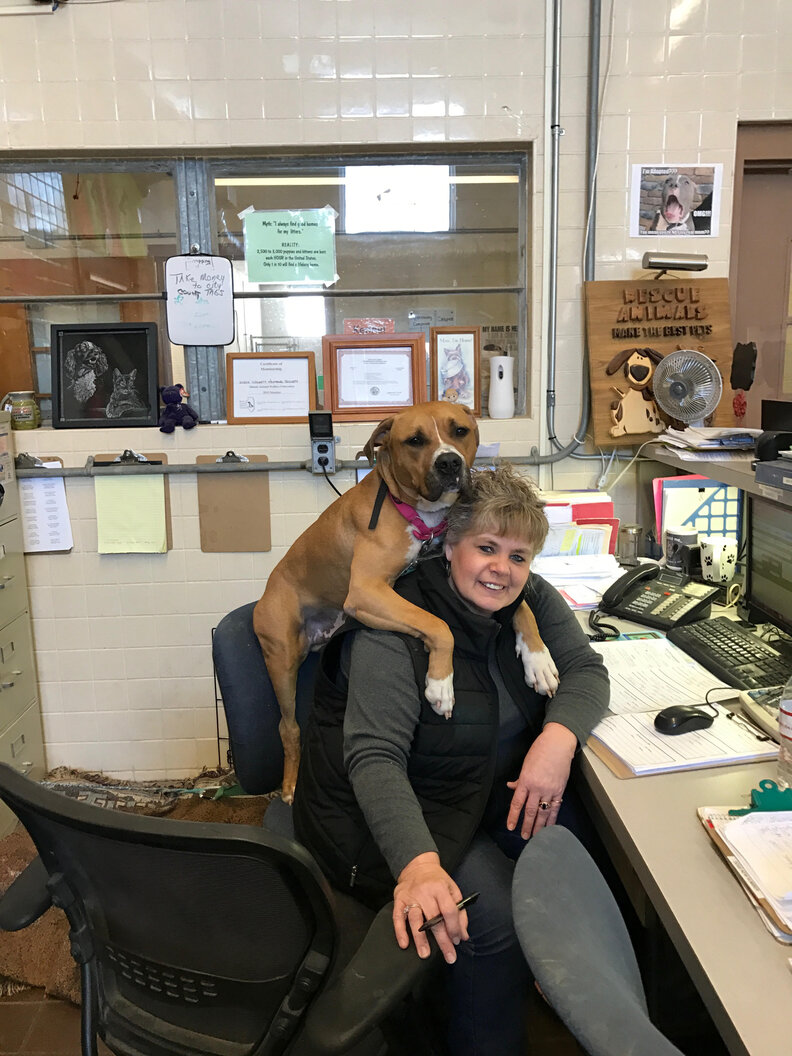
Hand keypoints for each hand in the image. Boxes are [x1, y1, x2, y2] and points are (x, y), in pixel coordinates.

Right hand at [392, 852, 467, 963]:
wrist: (417, 866)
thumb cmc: (438, 880)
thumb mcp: (453, 890)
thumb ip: (460, 911)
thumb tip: (463, 935)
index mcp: (440, 888)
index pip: (449, 911)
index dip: (454, 927)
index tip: (457, 940)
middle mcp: (424, 892)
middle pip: (434, 919)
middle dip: (442, 940)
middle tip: (449, 957)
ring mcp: (410, 896)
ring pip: (415, 919)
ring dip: (420, 938)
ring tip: (425, 954)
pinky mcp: (399, 899)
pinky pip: (398, 917)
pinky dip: (400, 931)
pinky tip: (404, 944)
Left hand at [506, 723, 576, 838]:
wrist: (558, 744)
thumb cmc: (540, 750)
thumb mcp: (525, 764)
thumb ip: (520, 779)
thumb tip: (511, 787)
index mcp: (526, 780)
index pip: (517, 802)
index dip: (513, 816)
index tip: (510, 826)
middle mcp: (537, 787)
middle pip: (530, 811)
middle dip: (527, 825)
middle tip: (524, 837)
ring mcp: (550, 789)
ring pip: (543, 812)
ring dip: (539, 826)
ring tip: (536, 836)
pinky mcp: (560, 790)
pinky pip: (555, 808)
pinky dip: (552, 819)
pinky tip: (550, 827)